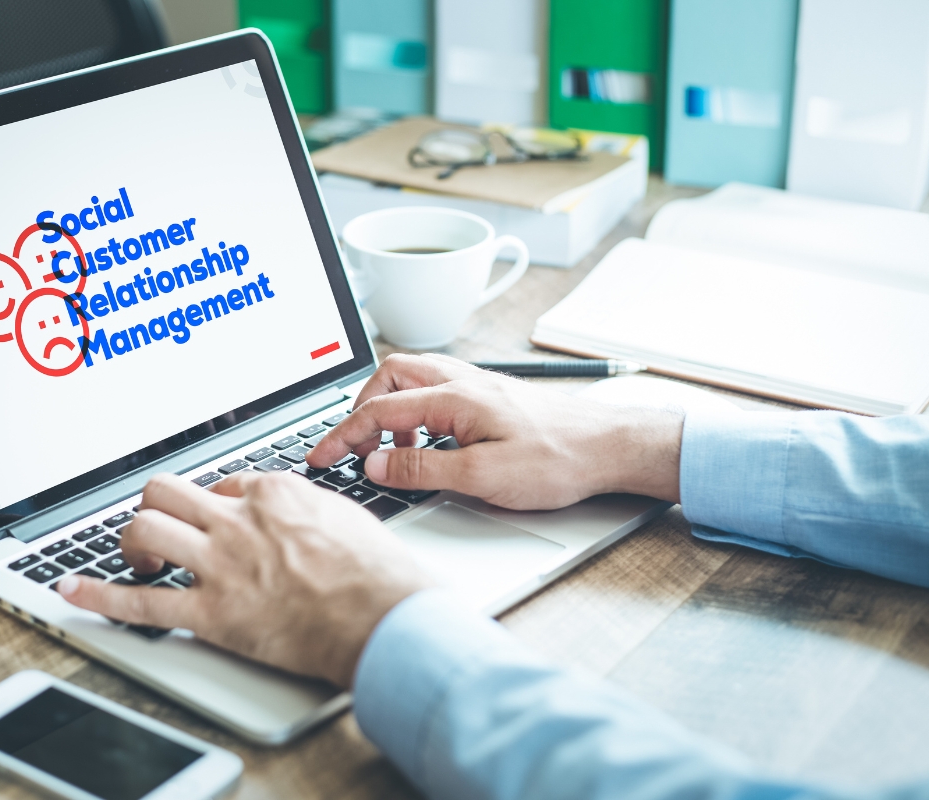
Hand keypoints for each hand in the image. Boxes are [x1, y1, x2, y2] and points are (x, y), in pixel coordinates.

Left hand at [58, 472, 433, 687]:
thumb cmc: (376, 572)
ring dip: (131, 543)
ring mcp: (221, 565)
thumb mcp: (344, 515)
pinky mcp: (211, 613)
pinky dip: (100, 597)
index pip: (221, 482)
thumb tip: (296, 511)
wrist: (382, 616)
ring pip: (146, 530)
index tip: (215, 519)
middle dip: (155, 508)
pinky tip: (74, 591)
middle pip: (167, 493)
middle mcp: (238, 521)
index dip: (212, 503)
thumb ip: (307, 507)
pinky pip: (141, 602)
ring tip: (137, 559)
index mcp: (273, 494)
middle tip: (160, 528)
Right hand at [307, 353, 683, 508]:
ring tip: (390, 455)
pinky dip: (416, 416)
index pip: (378, 411)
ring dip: (390, 413)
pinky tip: (428, 448)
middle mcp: (461, 381)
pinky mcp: (489, 398)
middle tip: (351, 448)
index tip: (319, 458)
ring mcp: (476, 386)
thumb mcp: (483, 477)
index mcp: (454, 397)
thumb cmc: (558, 459)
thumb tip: (373, 466)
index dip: (341, 436)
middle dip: (361, 410)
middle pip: (389, 377)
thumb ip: (422, 470)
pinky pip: (436, 394)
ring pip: (413, 382)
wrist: (609, 446)